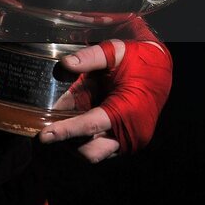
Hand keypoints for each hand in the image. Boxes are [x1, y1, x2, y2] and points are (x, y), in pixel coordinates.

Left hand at [38, 19, 172, 162]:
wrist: (161, 66)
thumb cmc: (138, 58)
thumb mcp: (114, 51)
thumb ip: (89, 58)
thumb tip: (64, 65)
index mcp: (127, 111)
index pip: (89, 127)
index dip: (64, 131)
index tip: (43, 136)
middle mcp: (129, 132)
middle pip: (89, 152)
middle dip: (68, 142)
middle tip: (50, 126)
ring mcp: (129, 140)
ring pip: (94, 153)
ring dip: (76, 140)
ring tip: (64, 118)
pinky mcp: (127, 141)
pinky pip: (102, 147)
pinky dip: (87, 137)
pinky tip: (78, 117)